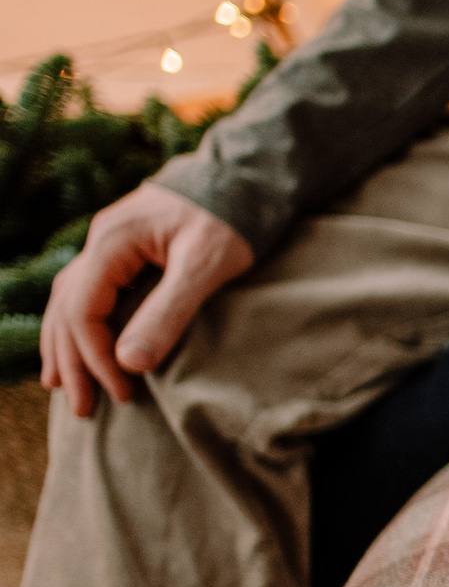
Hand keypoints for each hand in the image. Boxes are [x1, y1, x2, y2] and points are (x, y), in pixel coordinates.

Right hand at [39, 183, 253, 416]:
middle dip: (73, 362)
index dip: (96, 357)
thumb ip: (168, 312)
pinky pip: (88, 293)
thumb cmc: (233, 219)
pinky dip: (78, 324)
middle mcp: (100, 242)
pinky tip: (77, 347)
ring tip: (63, 388)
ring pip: (69, 301)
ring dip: (66, 346)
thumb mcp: (206, 266)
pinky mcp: (124, 251)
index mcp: (113, 243)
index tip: (122, 392)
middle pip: (67, 309)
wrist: (247, 177)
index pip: (84, 311)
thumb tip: (130, 363)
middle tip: (84, 410)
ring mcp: (109, 245)